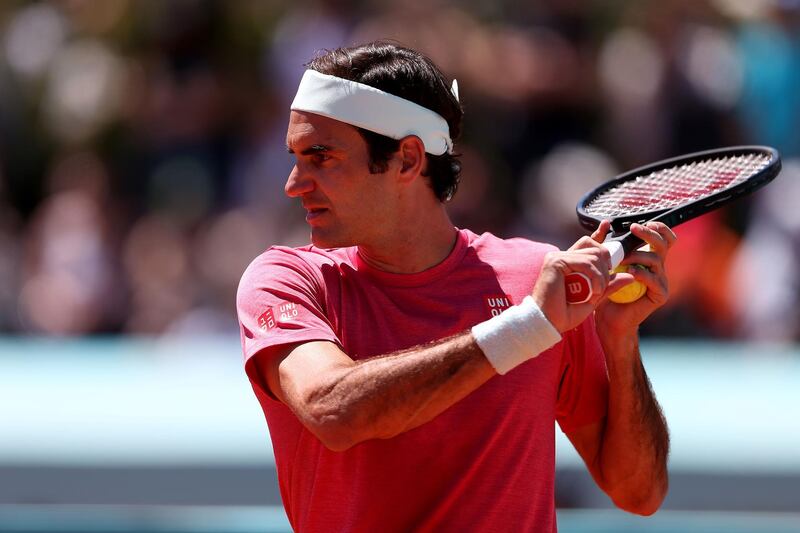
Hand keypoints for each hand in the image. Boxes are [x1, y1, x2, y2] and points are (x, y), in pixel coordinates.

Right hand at [532, 233, 631, 331]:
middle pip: (594, 246)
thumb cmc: (566, 313)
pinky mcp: (556, 261)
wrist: (549, 323)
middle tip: (603, 286)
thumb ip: (609, 285)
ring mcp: (557, 257)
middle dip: (606, 266)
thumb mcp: (594, 298)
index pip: (586, 243)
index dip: (598, 234)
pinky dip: (595, 277)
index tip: (607, 225)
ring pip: (593, 255)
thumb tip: (630, 276)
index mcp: (569, 263)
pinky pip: (586, 262)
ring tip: (596, 292)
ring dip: (601, 276)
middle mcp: (562, 257)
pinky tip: (594, 291)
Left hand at [594, 220, 676, 335]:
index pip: (663, 238)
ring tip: (621, 260)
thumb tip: (605, 224)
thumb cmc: (606, 289)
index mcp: (648, 258)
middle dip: (649, 234)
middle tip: (633, 229)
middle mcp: (658, 268)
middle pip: (664, 244)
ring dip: (637, 255)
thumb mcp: (604, 263)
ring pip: (656, 259)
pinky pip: (654, 279)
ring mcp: (660, 281)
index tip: (638, 225)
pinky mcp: (659, 294)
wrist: (608, 317)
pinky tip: (629, 273)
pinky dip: (641, 273)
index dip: (658, 228)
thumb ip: (604, 243)